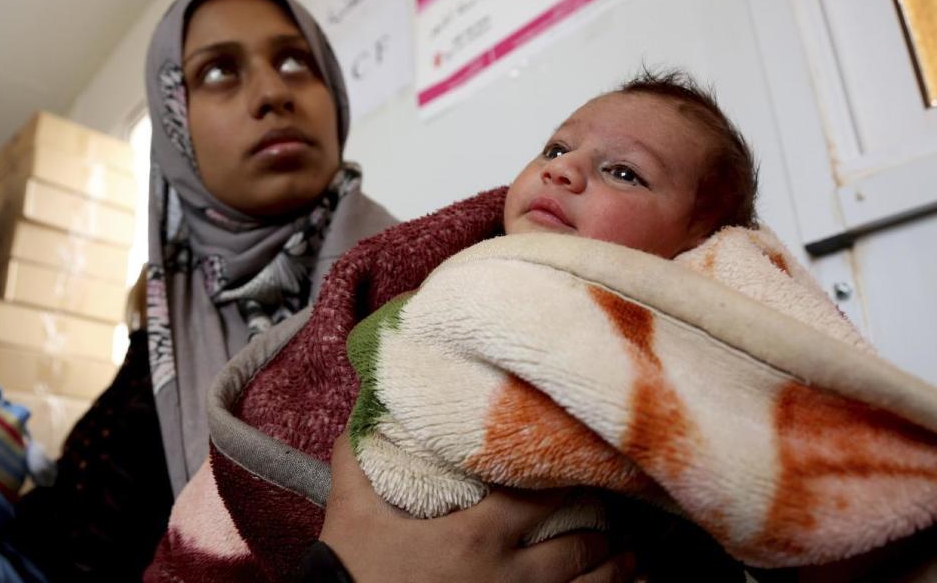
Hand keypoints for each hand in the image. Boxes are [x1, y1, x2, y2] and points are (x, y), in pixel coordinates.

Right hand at [320, 431, 634, 582]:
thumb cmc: (353, 573)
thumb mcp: (350, 513)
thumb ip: (356, 461)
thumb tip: (356, 418)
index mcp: (476, 535)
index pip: (536, 497)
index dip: (567, 479)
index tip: (586, 464)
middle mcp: (507, 574)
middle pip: (574, 549)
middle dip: (601, 535)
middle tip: (618, 521)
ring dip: (613, 574)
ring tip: (634, 562)